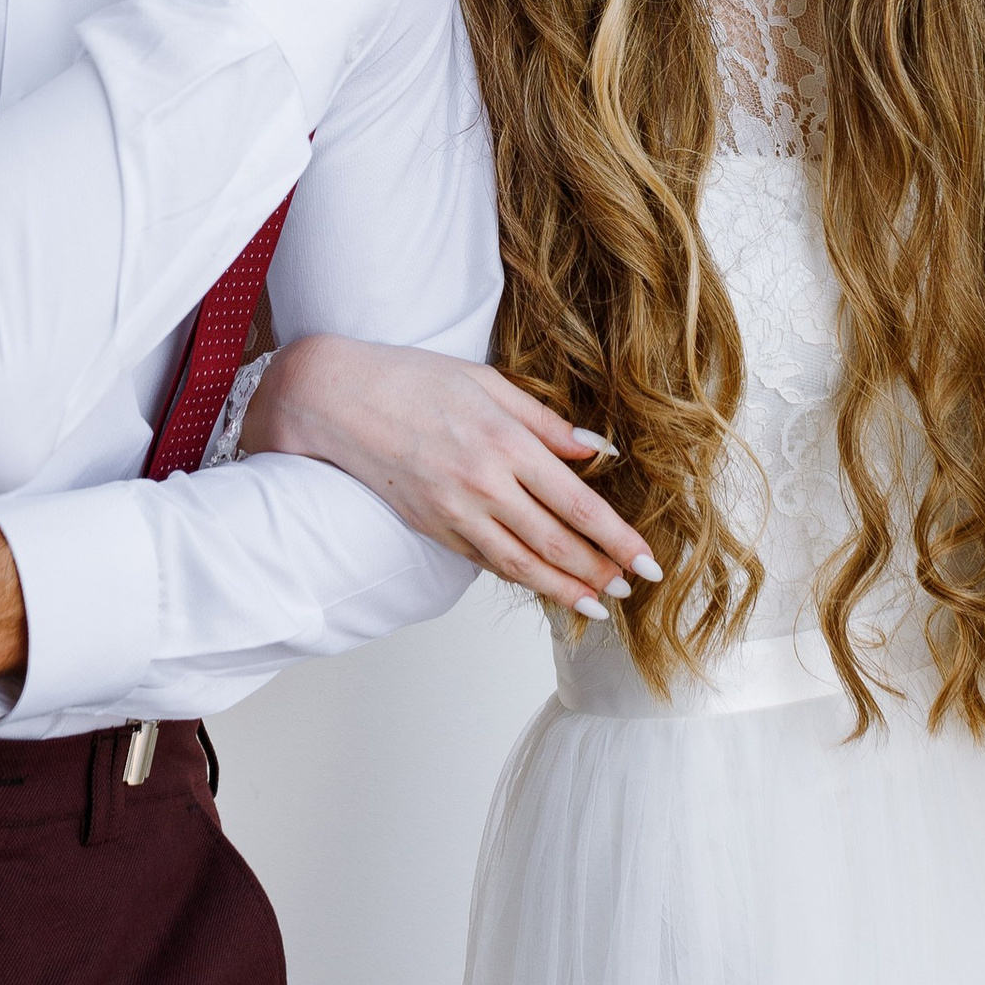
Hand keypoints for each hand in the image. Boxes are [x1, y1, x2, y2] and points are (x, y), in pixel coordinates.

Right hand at [249, 332, 658, 620]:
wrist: (337, 399)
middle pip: (556, 543)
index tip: (647, 559)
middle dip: (600, 571)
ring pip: (521, 565)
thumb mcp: (488, 383)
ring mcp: (455, 511)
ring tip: (597, 604)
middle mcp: (485, 484)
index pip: (578, 504)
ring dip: (564, 589)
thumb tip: (597, 448)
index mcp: (507, 442)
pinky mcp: (432, 527)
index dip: (618, 538)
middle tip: (631, 588)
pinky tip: (543, 585)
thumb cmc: (413, 379)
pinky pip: (484, 561)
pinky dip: (519, 579)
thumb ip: (546, 422)